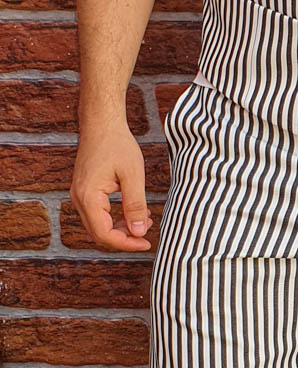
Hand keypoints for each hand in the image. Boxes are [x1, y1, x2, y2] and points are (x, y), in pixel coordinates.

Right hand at [70, 122, 153, 251]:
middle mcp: (79, 199)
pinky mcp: (84, 192)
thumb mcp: (133, 175)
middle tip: (147, 233)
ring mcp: (79, 196)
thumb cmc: (117, 143)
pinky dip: (116, 220)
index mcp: (88, 197)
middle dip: (125, 239)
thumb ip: (136, 205)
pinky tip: (134, 212)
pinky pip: (98, 216)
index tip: (146, 243)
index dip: (126, 244)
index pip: (104, 235)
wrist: (101, 122)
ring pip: (99, 227)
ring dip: (121, 230)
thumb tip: (139, 232)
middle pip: (99, 235)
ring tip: (144, 219)